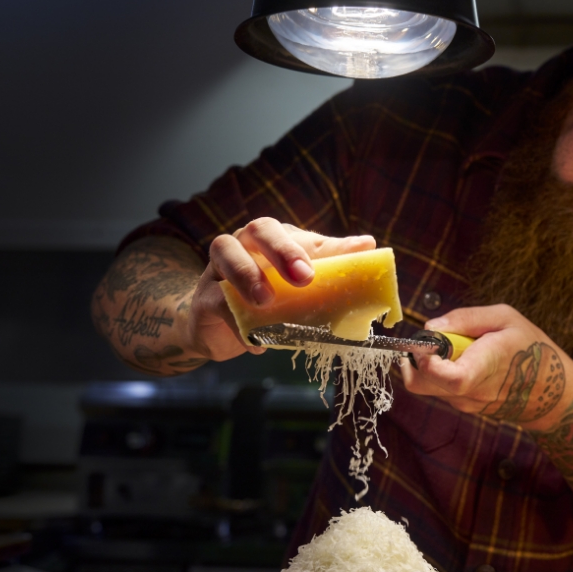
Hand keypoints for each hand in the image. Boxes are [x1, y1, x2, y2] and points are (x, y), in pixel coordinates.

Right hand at [186, 218, 376, 360]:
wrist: (214, 325)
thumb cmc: (265, 297)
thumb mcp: (298, 284)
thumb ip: (330, 265)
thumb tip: (368, 245)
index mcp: (273, 239)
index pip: (298, 235)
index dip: (326, 244)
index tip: (357, 252)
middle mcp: (245, 243)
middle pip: (258, 229)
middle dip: (282, 251)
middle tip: (304, 277)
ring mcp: (219, 267)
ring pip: (225, 253)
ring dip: (247, 276)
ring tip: (266, 301)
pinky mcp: (204, 297)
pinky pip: (217, 303)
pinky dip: (238, 324)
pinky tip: (256, 342)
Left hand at [399, 304, 572, 431]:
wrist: (552, 393)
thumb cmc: (532, 349)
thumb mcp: (506, 318)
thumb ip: (465, 319)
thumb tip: (431, 327)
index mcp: (486, 365)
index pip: (450, 377)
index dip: (427, 361)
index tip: (426, 343)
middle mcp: (472, 391)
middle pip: (421, 382)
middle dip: (416, 356)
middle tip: (435, 339)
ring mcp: (466, 403)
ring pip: (427, 385)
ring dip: (431, 364)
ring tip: (461, 349)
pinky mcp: (464, 407)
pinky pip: (440, 389)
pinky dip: (442, 372)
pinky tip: (467, 362)